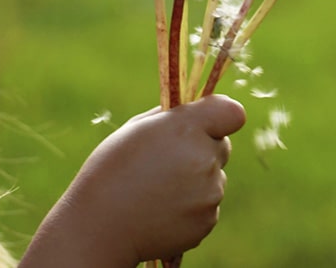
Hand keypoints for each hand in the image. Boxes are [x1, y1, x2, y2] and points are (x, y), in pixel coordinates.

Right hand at [20, 94, 244, 267]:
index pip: (232, 112)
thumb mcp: (137, 127)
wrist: (102, 223)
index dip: (221, 115)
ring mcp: (209, 193)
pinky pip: (208, 204)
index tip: (205, 121)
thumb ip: (172, 117)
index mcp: (187, 128)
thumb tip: (193, 112)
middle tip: (169, 158)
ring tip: (159, 187)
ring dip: (195, 178)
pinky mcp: (208, 221)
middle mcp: (204, 158)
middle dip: (203, 146)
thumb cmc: (113, 167)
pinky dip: (191, 204)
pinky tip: (162, 206)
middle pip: (222, 145)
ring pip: (214, 176)